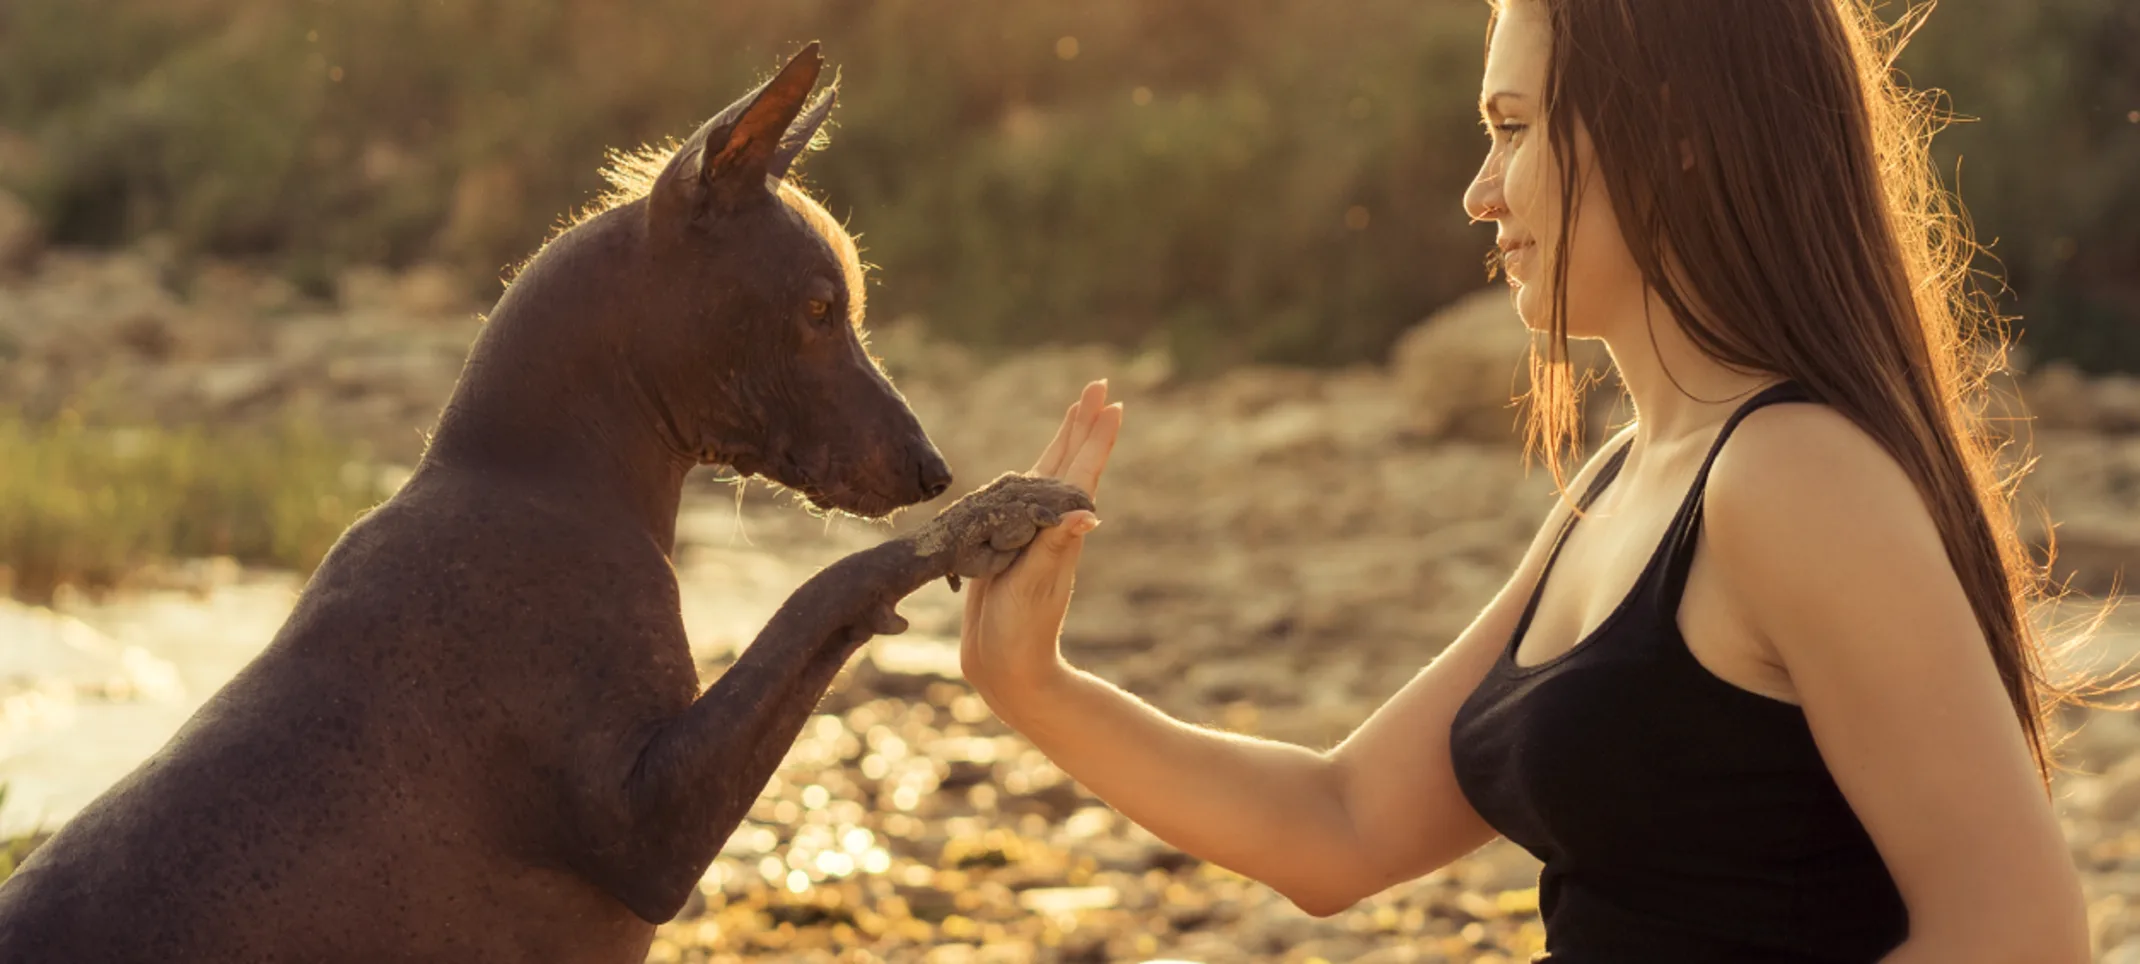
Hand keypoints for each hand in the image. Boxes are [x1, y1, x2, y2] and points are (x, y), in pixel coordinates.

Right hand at [960, 380, 1121, 706]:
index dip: (1095, 436)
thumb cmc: (1024, 629)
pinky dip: (1030, 477)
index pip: (1081, 471)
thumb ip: (1057, 544)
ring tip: (1075, 416)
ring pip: (1048, 478)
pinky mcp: (1010, 549)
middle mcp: (1050, 528)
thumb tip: (1088, 514)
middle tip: (1099, 387)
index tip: (1112, 400)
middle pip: (1069, 463)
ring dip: (1063, 444)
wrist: (1007, 669)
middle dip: (1083, 425)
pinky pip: (1022, 500)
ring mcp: (1031, 537)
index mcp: (1059, 529)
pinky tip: (1029, 475)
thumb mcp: (1039, 584)